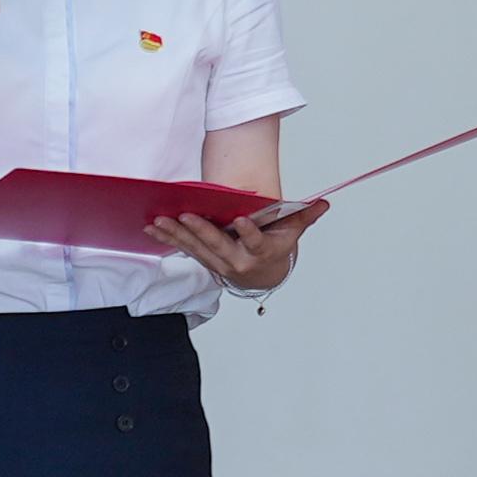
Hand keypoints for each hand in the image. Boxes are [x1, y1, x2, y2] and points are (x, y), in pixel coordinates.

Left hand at [152, 197, 325, 292]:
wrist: (263, 274)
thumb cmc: (276, 246)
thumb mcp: (292, 232)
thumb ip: (304, 216)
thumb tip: (323, 202)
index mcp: (261, 252)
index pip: (255, 242)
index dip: (248, 232)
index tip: (241, 220)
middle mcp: (237, 261)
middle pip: (218, 245)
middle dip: (201, 230)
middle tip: (186, 215)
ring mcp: (218, 262)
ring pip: (196, 248)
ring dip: (177, 234)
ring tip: (160, 220)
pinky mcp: (204, 259)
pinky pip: (185, 249)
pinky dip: (168, 238)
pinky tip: (153, 228)